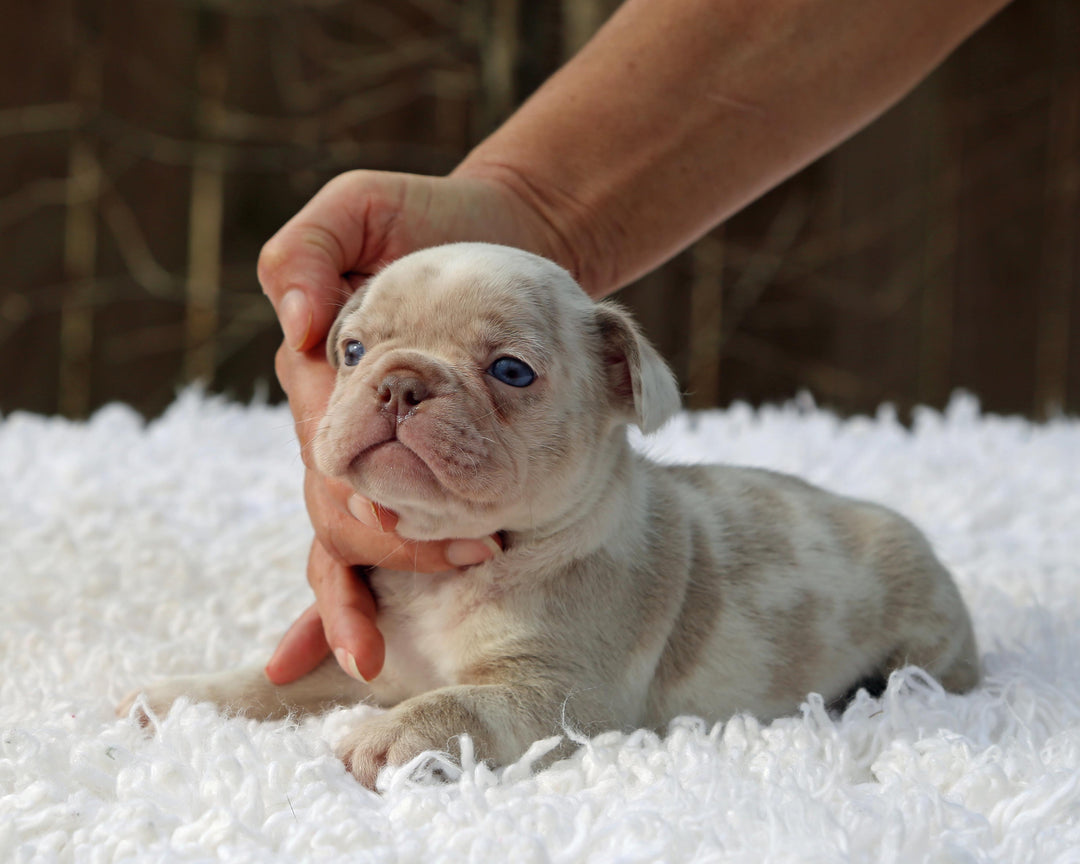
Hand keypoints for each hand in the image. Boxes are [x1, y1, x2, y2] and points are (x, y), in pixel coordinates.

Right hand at [259, 170, 566, 684]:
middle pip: (336, 508)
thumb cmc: (428, 220)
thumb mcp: (361, 207)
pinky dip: (349, 601)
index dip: (365, 482)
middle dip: (393, 543)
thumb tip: (297, 328)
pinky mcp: (404, 466)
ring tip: (394, 636)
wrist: (499, 235)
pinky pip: (367, 540)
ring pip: (343, 539)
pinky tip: (352, 657)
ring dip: (370, 589)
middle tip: (472, 550)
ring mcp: (362, 453)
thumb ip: (308, 250)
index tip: (423, 504)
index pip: (326, 444)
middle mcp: (333, 424)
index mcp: (320, 374)